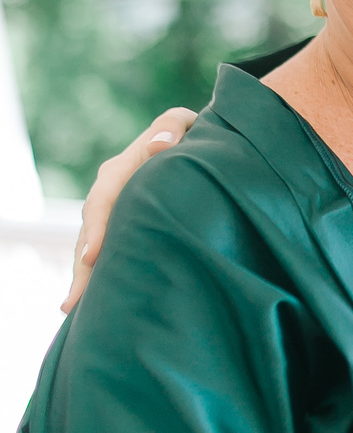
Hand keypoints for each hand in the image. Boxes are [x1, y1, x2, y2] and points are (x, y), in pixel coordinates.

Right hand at [63, 108, 197, 311]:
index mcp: (123, 166)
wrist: (196, 144)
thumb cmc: (192, 133)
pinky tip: (91, 302)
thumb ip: (172, 128)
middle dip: (82, 264)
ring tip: (75, 309)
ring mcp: (116, 211)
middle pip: (91, 229)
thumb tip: (159, 147)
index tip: (92, 255)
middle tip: (75, 300)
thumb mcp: (184, 123)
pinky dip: (98, 273)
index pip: (103, 198)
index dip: (97, 227)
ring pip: (93, 244)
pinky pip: (108, 250)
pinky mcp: (125, 226)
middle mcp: (112, 191)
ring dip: (85, 275)